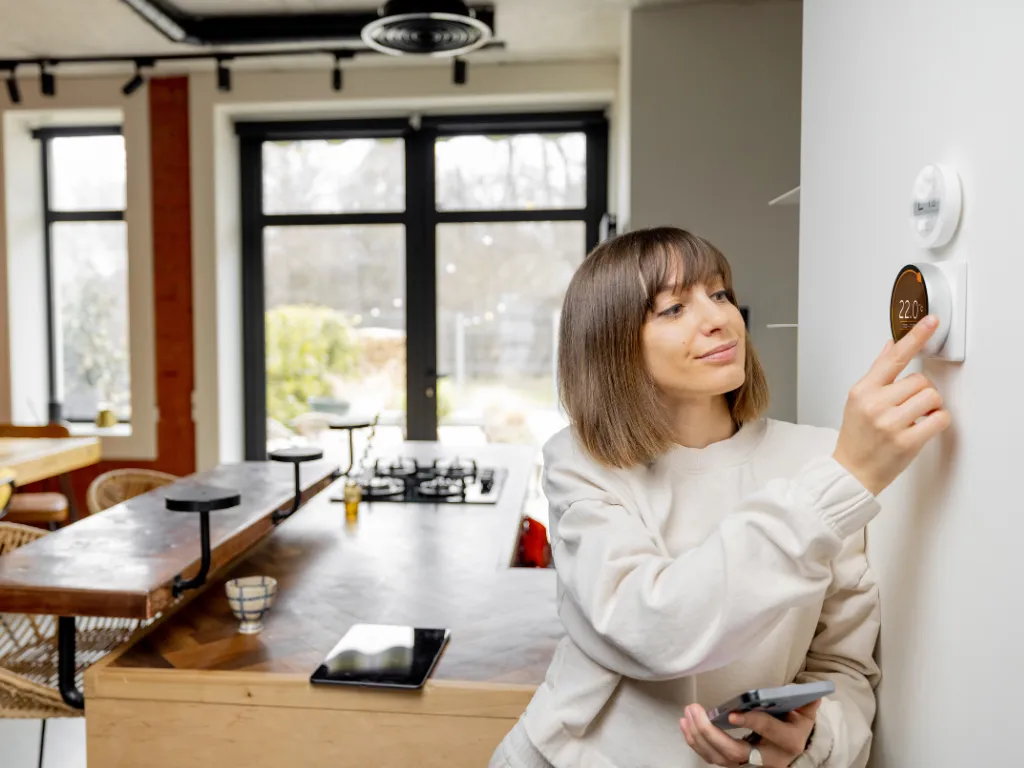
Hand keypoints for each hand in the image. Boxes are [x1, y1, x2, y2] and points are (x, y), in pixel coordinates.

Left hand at [680, 701, 820, 766]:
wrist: (796, 753)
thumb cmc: (796, 727)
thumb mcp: (805, 714)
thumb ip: (806, 702)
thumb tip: (811, 692)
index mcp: (787, 742)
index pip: (767, 731)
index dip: (750, 722)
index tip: (732, 714)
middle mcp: (767, 759)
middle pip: (735, 752)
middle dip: (711, 732)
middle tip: (695, 710)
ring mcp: (750, 766)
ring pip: (720, 758)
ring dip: (699, 737)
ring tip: (687, 714)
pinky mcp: (736, 765)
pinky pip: (713, 759)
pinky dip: (697, 744)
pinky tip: (686, 726)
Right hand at [833, 315, 951, 495]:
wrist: (852, 472)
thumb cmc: (856, 437)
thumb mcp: (858, 400)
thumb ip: (877, 373)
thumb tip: (891, 346)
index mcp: (862, 390)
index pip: (893, 357)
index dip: (915, 337)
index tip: (931, 322)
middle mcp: (875, 404)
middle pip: (920, 380)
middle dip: (920, 392)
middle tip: (908, 407)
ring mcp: (890, 423)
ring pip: (931, 397)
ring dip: (930, 407)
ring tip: (913, 419)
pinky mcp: (906, 441)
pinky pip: (939, 419)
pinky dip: (937, 422)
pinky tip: (922, 428)